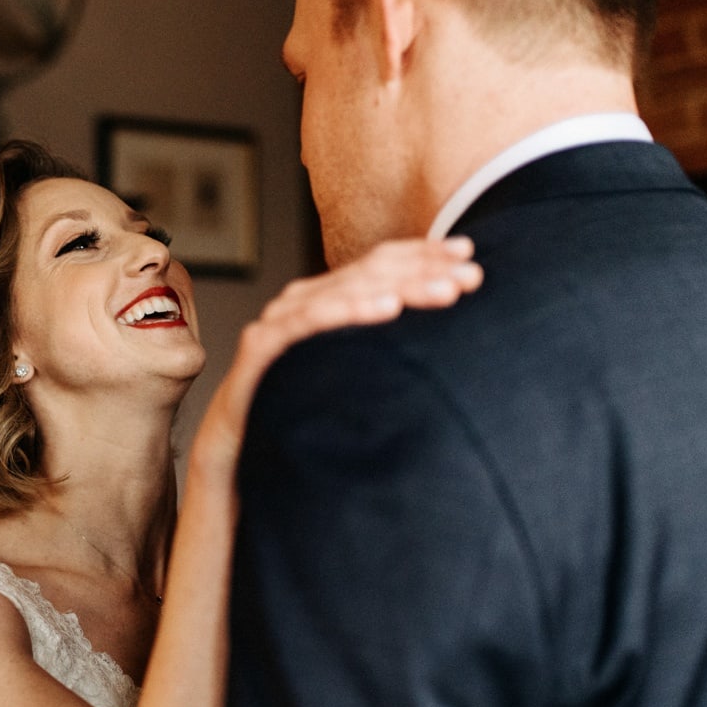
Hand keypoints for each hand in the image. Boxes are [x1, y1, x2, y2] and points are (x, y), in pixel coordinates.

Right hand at [190, 237, 482, 479]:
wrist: (235, 452)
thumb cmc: (295, 413)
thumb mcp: (348, 373)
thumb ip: (380, 348)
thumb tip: (439, 331)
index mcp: (325, 301)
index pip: (379, 265)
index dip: (423, 255)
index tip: (468, 254)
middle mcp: (302, 302)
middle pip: (369, 272)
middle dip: (425, 270)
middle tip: (470, 275)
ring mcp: (281, 320)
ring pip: (346, 291)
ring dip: (400, 288)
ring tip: (444, 291)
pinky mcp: (263, 346)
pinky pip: (310, 323)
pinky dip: (349, 311)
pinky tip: (386, 309)